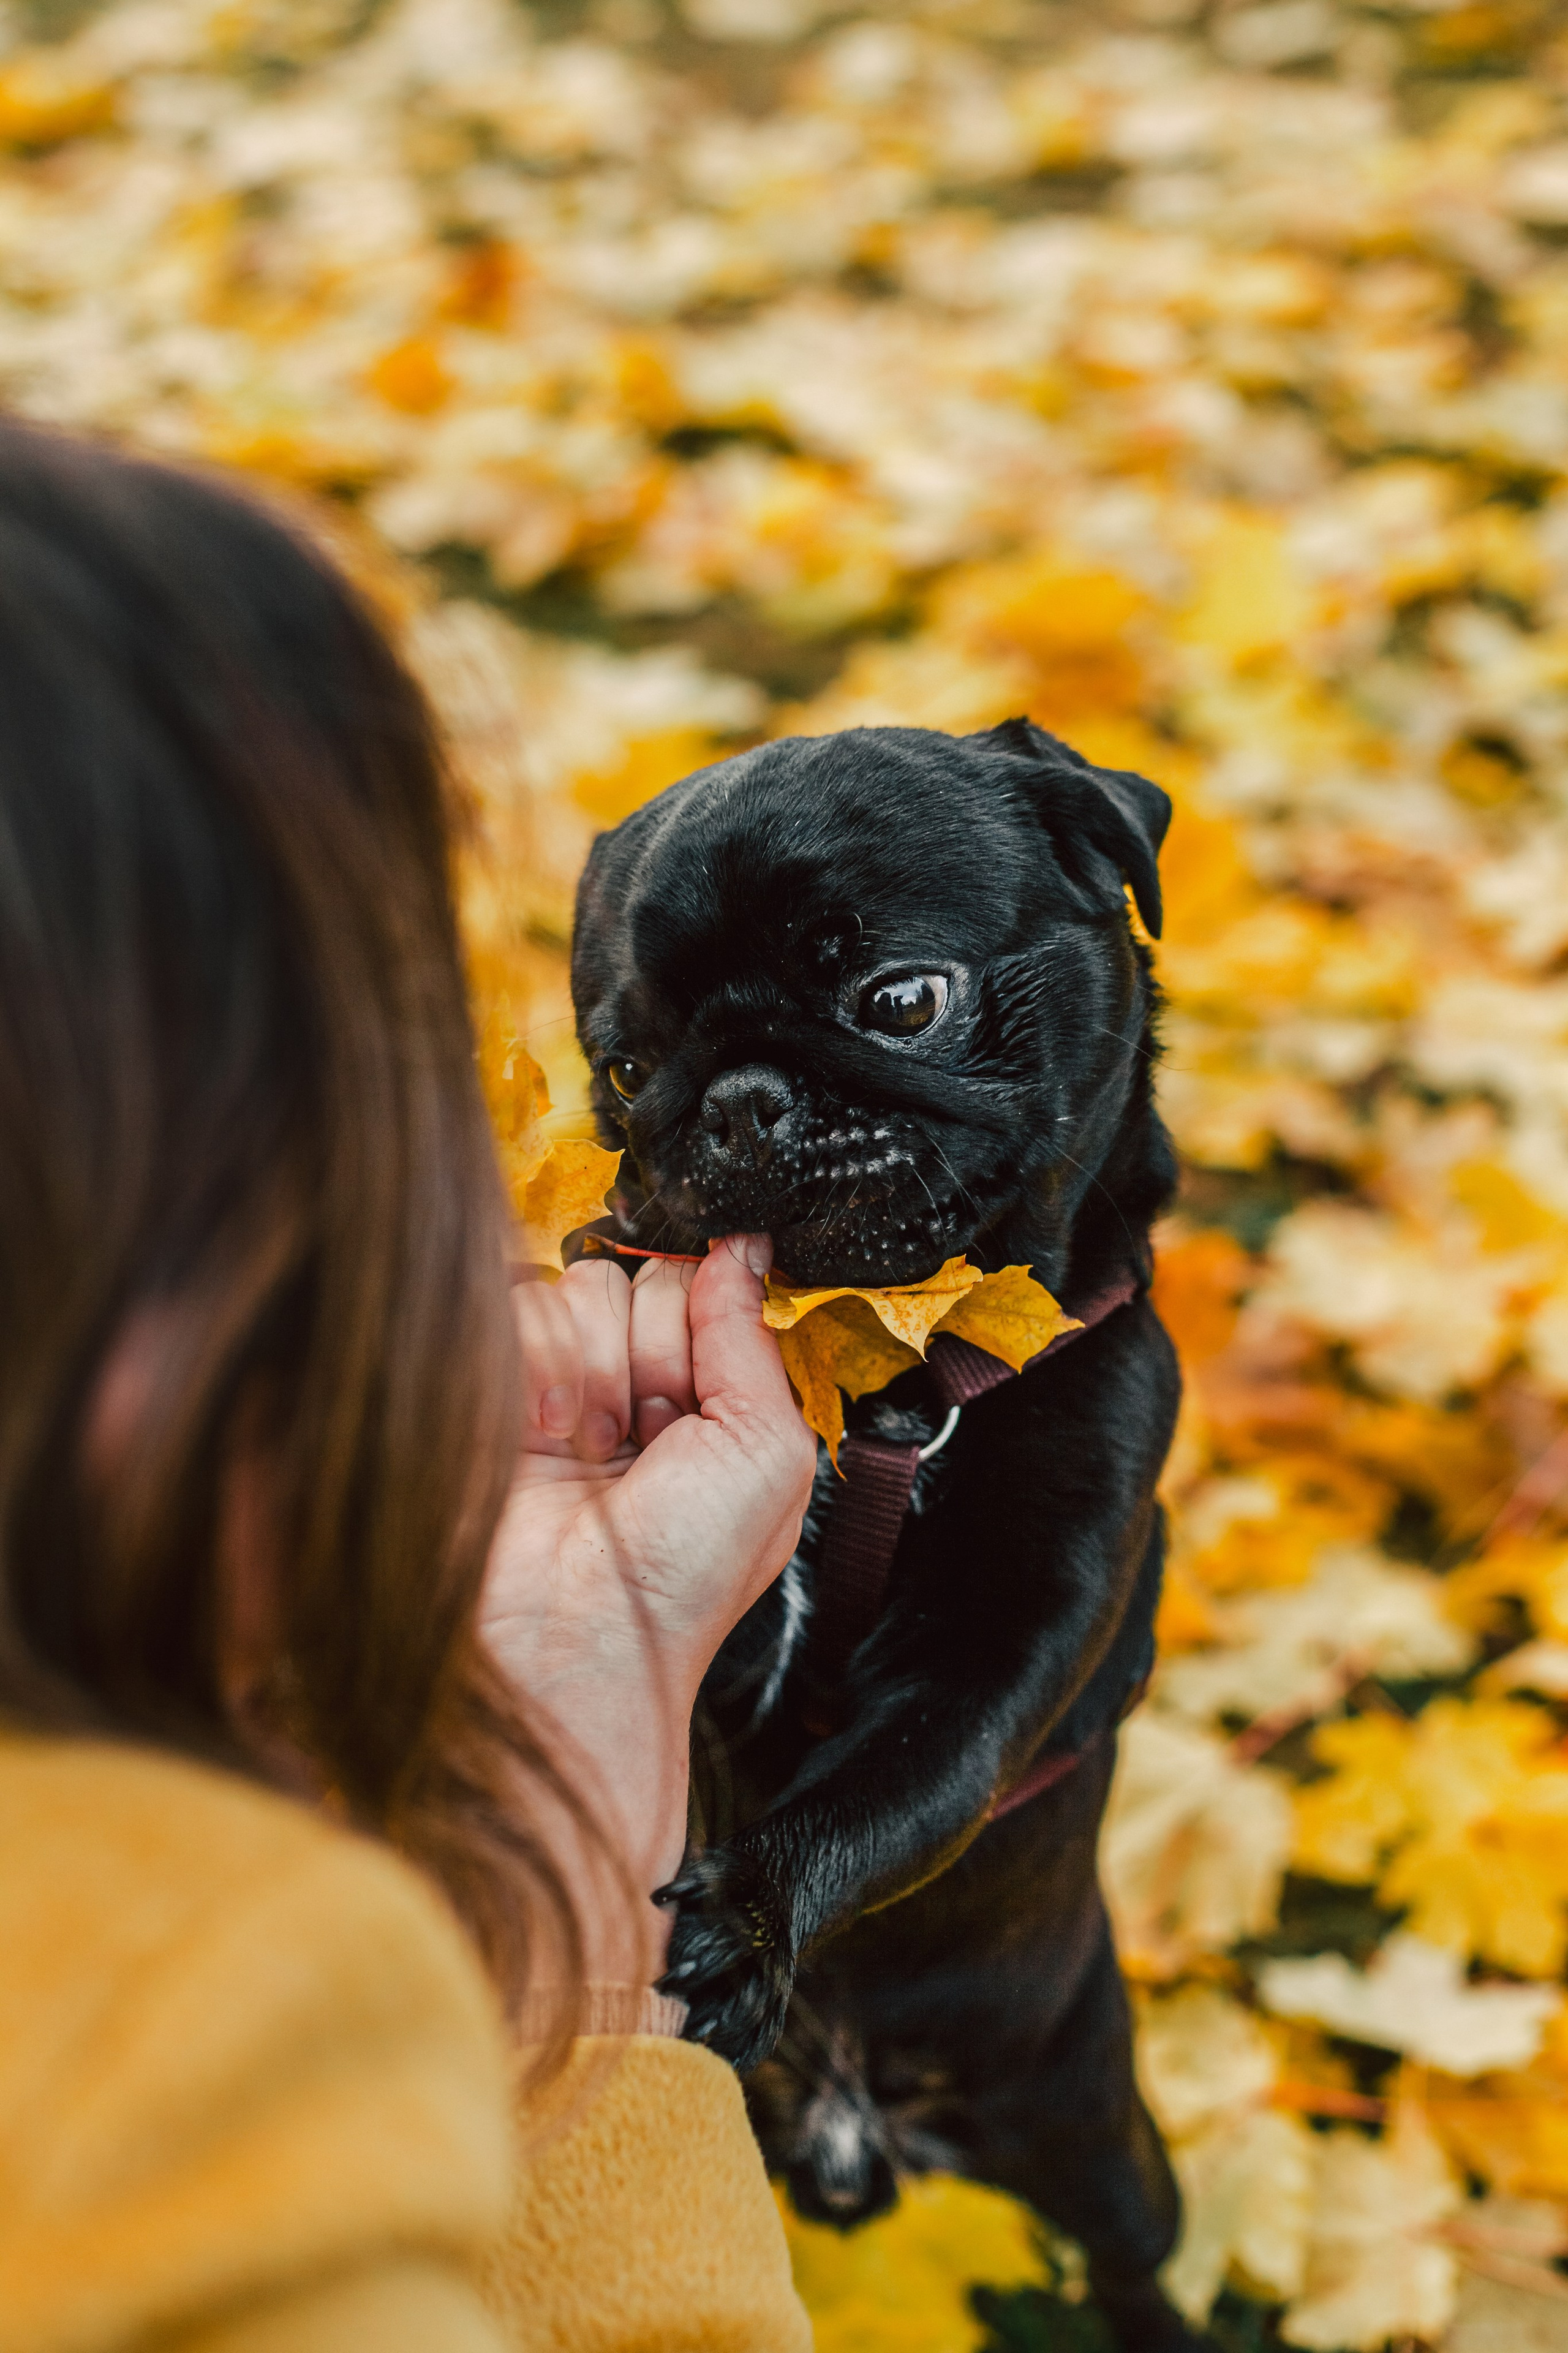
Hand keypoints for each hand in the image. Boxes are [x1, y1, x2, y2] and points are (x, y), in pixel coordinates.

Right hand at [481, 1236, 815, 1980]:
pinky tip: (537, 1438)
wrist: (569, 1638)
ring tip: (586, 1448)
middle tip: (643, 1432)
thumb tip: (742, 1249)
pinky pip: (511, 1309)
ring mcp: (552, 1387)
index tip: (695, 1391)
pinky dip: (532, 1369)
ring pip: (575, 1289)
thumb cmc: (681, 1573)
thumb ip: (753, 1338)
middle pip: (638, 1278)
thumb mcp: (769, 1454)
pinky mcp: (485, 1389)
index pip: (701, 1287)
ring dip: (587, 1368)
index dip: (700, 1325)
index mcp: (704, 1402)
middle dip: (648, 1350)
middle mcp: (628, 1389)